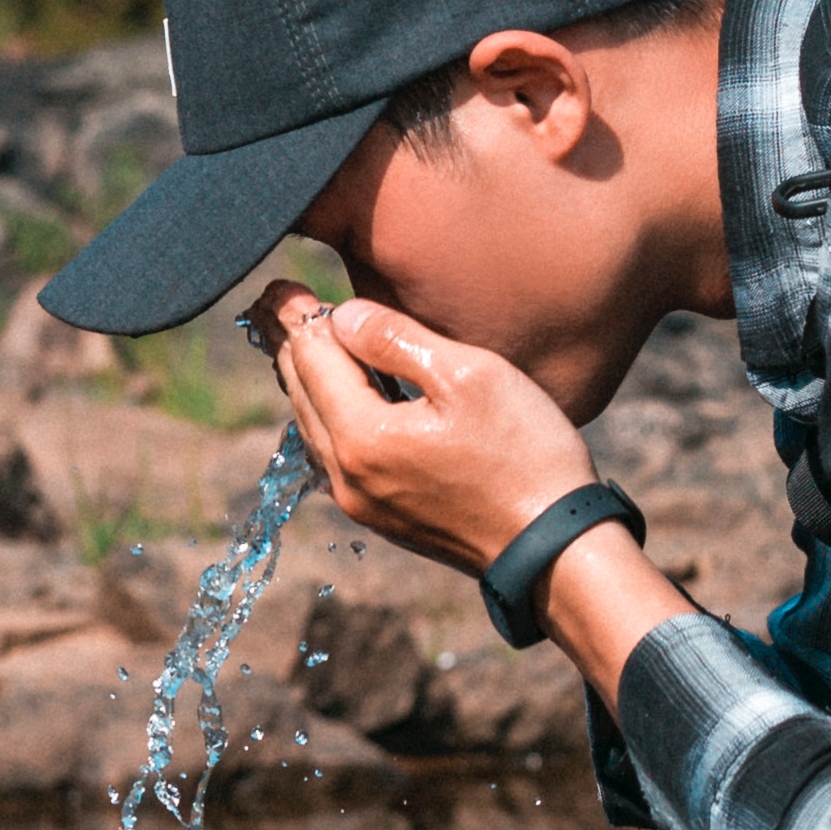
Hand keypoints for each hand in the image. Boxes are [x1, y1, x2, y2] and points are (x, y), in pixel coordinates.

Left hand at [250, 282, 598, 575]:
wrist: (556, 548)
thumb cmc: (524, 456)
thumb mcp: (468, 376)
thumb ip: (396, 339)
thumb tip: (341, 318)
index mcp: (362, 436)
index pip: (311, 357)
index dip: (294, 314)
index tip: (278, 281)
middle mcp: (348, 475)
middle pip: (301, 393)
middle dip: (288, 343)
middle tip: (275, 303)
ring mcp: (363, 503)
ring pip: (313, 426)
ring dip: (306, 380)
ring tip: (300, 341)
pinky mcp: (385, 517)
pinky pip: (336, 455)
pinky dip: (328, 414)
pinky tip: (340, 397)